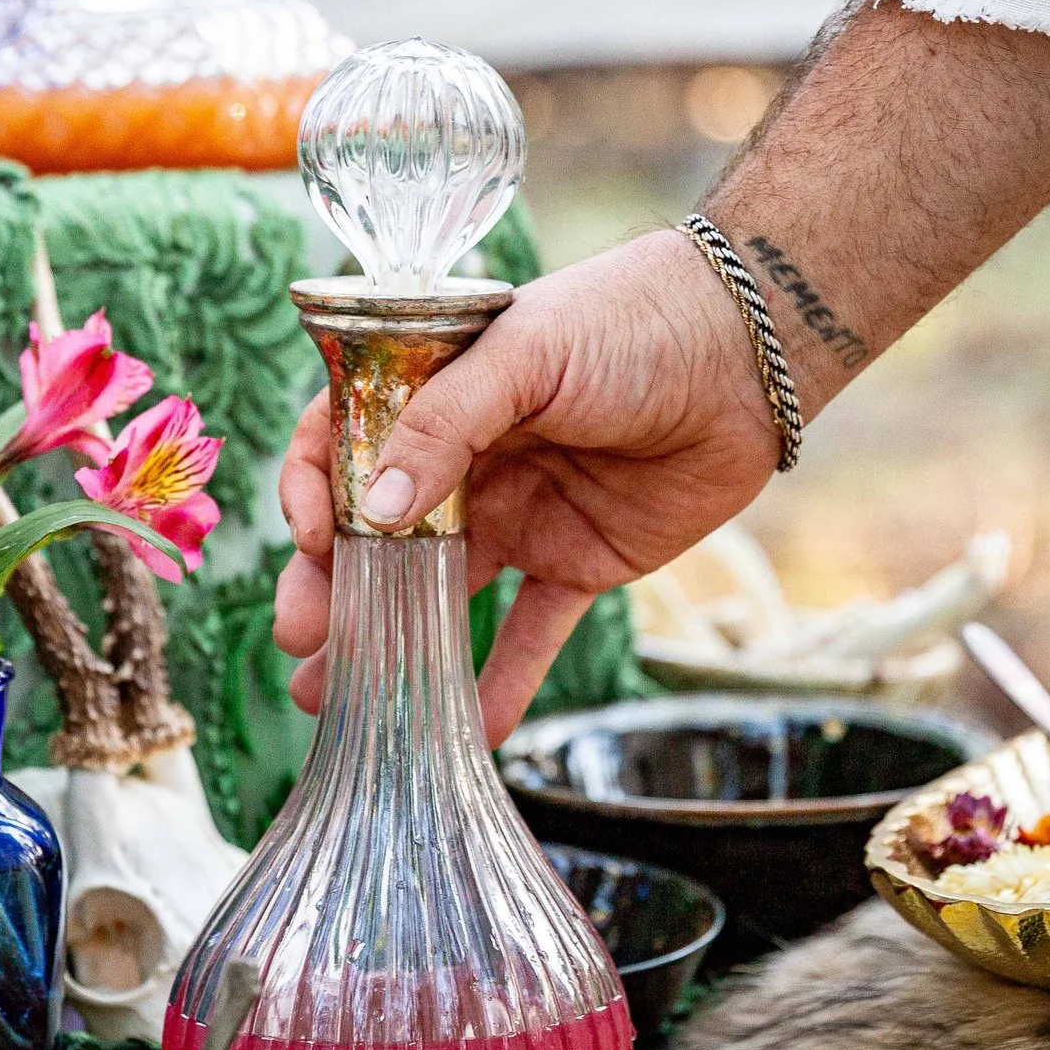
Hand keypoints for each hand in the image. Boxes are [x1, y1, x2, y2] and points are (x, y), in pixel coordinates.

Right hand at [274, 228, 781, 743]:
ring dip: (390, 647)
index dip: (315, 495)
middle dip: (332, 591)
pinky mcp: (579, 562)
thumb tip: (372, 514)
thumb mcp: (526, 352)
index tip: (311, 540)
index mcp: (435, 395)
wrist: (748, 350)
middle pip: (378, 538)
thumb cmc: (629, 319)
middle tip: (300, 642)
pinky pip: (532, 632)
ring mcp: (520, 516)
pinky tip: (470, 730)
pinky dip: (504, 683)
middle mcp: (466, 462)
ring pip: (439, 595)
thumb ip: (445, 427)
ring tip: (336, 701)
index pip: (342, 446)